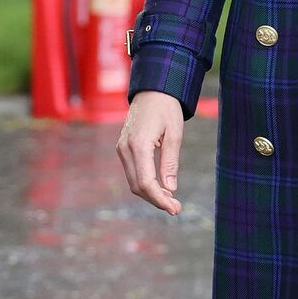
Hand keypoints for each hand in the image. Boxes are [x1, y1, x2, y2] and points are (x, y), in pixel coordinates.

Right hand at [116, 91, 184, 215]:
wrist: (152, 89)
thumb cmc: (167, 108)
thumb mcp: (174, 133)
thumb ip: (170, 162)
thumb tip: (170, 189)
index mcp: (138, 144)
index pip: (146, 182)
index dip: (160, 199)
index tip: (175, 209)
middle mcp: (125, 148)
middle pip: (137, 186)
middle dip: (156, 200)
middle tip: (176, 208)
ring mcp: (121, 148)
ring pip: (133, 181)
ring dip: (151, 194)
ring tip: (171, 200)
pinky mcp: (123, 148)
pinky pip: (132, 172)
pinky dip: (145, 183)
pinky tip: (161, 187)